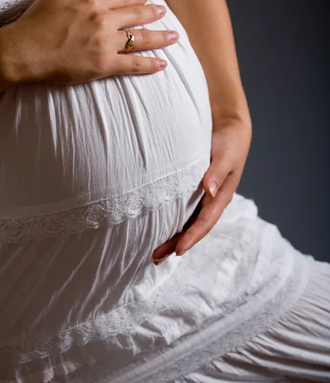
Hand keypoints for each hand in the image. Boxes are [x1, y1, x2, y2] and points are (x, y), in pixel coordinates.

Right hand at [6, 0, 179, 85]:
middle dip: (153, 14)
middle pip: (136, 16)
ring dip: (160, 37)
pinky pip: (133, 64)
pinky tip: (162, 64)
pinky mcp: (104, 64)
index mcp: (92, 1)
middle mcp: (103, 20)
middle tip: (165, 13)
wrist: (25, 51)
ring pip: (140, 38)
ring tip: (173, 36)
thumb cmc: (35, 22)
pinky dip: (150, 64)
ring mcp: (106, 43)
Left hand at [151, 115, 251, 263]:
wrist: (229, 126)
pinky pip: (182, 209)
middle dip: (176, 244)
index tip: (178, 251)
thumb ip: (217, 172)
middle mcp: (211, 200)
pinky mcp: (193, 188)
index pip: (206, 222)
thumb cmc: (229, 140)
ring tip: (154, 251)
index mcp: (221, 195)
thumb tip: (208, 190)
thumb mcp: (226, 154)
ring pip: (186, 221)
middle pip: (193, 228)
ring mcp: (202, 196)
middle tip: (155, 257)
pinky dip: (171, 221)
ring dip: (172, 236)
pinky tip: (157, 227)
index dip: (192, 237)